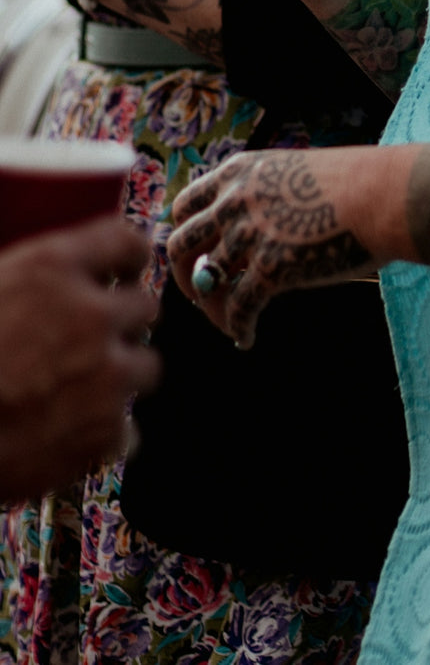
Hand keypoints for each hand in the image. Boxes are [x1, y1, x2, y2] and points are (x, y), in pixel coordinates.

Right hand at [0, 218, 159, 499]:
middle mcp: (89, 314)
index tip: (124, 275)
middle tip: (92, 344)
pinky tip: (67, 441)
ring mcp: (105, 373)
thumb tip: (58, 285)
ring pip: (146, 367)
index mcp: (51, 268)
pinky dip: (102, 438)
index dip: (128, 259)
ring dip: (119, 379)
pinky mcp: (104, 431)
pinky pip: (127, 430)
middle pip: (145, 307)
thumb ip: (30, 283)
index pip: (125, 241)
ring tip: (78, 396)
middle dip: (123, 325)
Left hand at [168, 149, 378, 348]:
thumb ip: (267, 194)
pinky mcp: (271, 269)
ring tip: (228, 321)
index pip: (185, 205)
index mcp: (240, 172)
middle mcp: (235, 200)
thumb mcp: (296, 171)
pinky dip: (238, 329)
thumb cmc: (357, 182)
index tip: (193, 254)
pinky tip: (247, 339)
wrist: (385, 194)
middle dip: (182, 275)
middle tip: (198, 294)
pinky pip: (238, 309)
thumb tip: (254, 230)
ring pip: (205, 284)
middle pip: (180, 245)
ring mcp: (250, 235)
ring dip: (212, 309)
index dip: (184, 233)